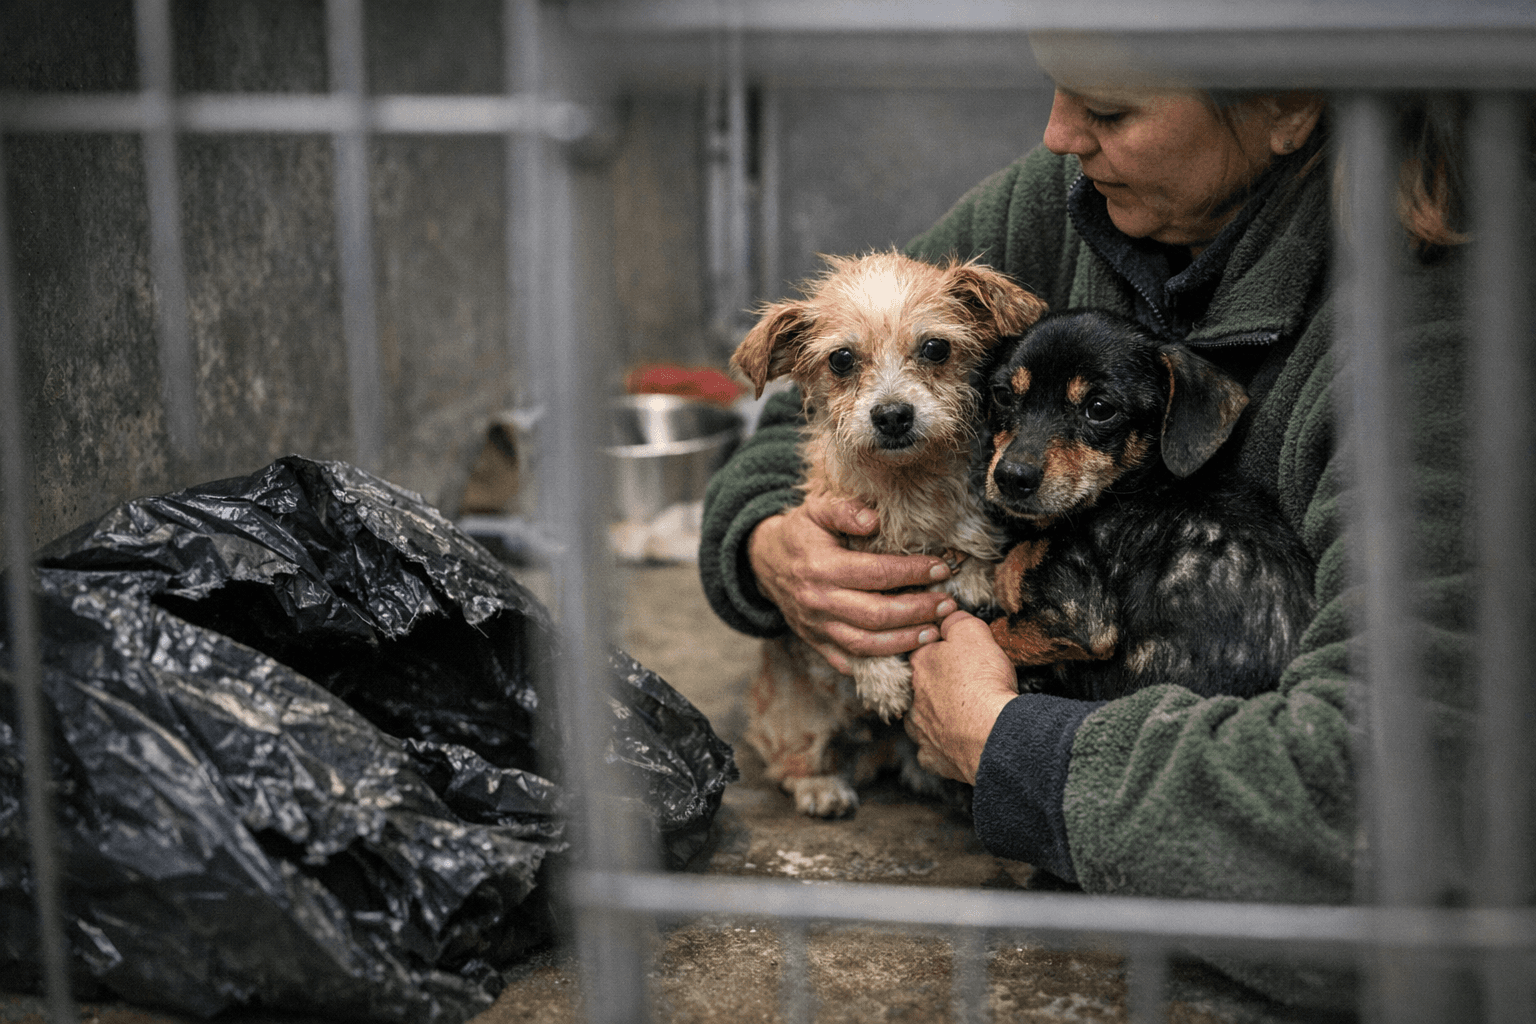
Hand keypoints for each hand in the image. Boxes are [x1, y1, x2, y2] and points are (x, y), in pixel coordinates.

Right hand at [747, 488, 955, 673]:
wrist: (764, 563)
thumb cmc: (800, 534)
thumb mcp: (816, 510)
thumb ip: (844, 510)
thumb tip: (873, 520)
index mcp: (821, 568)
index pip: (876, 573)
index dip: (912, 572)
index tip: (941, 568)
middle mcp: (818, 602)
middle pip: (876, 615)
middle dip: (917, 611)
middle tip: (947, 605)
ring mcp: (816, 627)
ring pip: (866, 645)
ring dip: (904, 641)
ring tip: (934, 632)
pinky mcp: (817, 643)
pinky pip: (849, 662)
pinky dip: (879, 662)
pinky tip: (906, 654)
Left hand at [906, 610, 1018, 784]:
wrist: (993, 733)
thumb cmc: (982, 682)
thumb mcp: (972, 632)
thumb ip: (955, 621)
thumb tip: (946, 616)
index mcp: (918, 666)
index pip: (922, 651)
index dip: (941, 650)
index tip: (960, 655)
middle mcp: (912, 699)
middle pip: (921, 686)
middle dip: (939, 685)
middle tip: (966, 685)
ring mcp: (921, 731)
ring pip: (923, 719)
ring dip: (939, 716)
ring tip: (964, 713)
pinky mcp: (934, 759)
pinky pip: (935, 751)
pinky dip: (946, 746)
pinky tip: (961, 741)